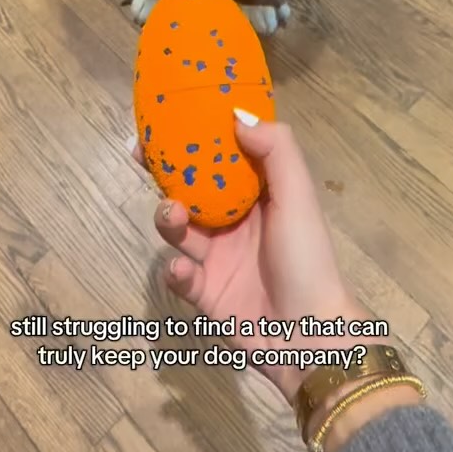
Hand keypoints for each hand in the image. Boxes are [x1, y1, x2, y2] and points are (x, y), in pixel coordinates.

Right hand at [137, 110, 363, 401]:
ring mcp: (219, 259)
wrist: (310, 337)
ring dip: (168, 218)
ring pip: (179, 229)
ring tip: (173, 216)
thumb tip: (236, 114)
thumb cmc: (308, 259)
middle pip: (191, 189)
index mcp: (261, 195)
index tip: (167, 121)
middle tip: (142, 157)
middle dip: (166, 174)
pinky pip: (178, 274)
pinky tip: (186, 269)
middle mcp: (237, 223)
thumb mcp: (298, 197)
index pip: (222, 158)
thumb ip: (275, 151)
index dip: (195, 139)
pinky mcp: (205, 294)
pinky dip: (175, 269)